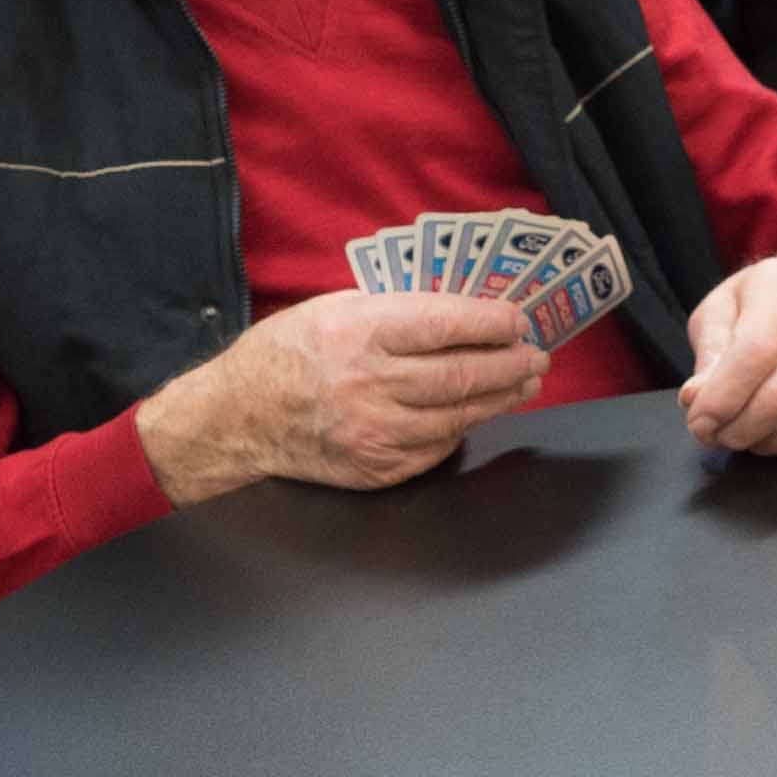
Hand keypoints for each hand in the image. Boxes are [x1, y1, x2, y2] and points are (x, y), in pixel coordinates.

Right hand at [138, 286, 552, 503]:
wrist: (239, 418)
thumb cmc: (287, 353)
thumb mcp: (334, 309)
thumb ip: (395, 310)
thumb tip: (462, 311)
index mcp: (359, 333)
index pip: (445, 325)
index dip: (491, 322)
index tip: (519, 318)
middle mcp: (370, 384)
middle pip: (462, 374)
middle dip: (511, 363)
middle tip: (537, 355)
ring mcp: (375, 432)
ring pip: (459, 415)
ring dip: (500, 398)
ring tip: (523, 382)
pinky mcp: (376, 467)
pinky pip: (436, 448)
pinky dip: (461, 428)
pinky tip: (476, 412)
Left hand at [676, 255, 776, 455]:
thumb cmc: (761, 307)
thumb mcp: (721, 312)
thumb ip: (708, 353)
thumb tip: (696, 397)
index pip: (756, 352)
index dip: (723, 398)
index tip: (700, 423)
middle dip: (742, 428)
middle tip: (718, 435)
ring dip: (772, 443)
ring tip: (747, 436)